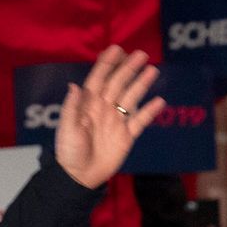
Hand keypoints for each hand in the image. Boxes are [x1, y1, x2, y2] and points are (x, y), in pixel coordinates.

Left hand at [53, 45, 165, 188]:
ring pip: (131, 98)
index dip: (106, 64)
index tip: (116, 49)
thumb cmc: (69, 152)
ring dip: (141, 84)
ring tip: (152, 70)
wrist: (79, 177)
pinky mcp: (127, 136)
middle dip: (128, 69)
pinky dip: (150, 111)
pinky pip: (140, 121)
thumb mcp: (67, 130)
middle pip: (118, 84)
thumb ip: (71, 108)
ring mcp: (116, 121)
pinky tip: (159, 101)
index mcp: (88, 105)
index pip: (98, 79)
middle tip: (141, 54)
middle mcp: (104, 109)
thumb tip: (74, 86)